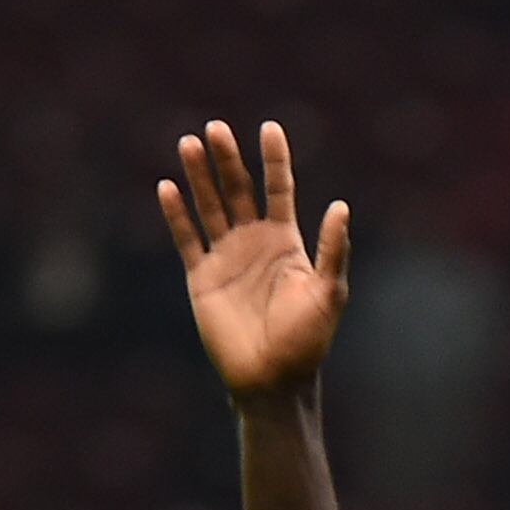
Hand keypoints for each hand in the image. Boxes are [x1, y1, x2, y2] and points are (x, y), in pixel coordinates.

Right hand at [160, 120, 350, 401]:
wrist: (272, 381)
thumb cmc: (306, 342)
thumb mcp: (328, 294)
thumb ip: (333, 251)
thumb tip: (341, 206)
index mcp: (286, 242)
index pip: (278, 189)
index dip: (274, 159)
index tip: (269, 128)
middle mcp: (254, 243)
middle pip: (238, 189)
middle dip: (227, 159)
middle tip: (216, 129)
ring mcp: (226, 258)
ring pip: (210, 206)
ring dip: (199, 176)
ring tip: (189, 143)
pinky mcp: (202, 278)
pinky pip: (187, 239)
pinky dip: (176, 214)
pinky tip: (167, 187)